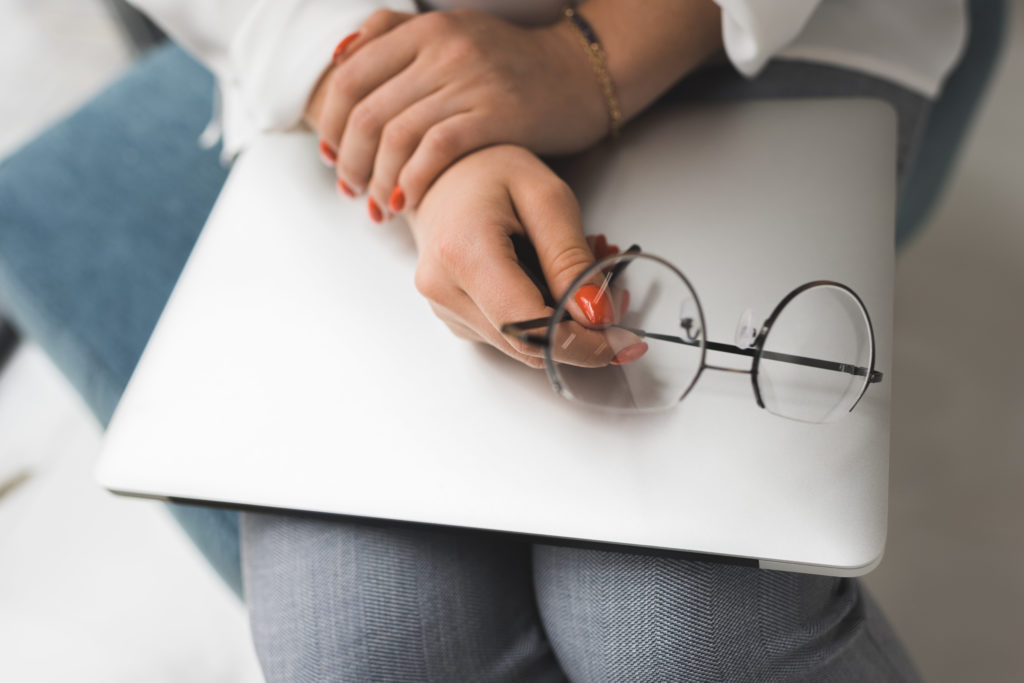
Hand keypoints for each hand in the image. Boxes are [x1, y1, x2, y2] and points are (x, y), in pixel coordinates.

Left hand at [306, 9, 606, 220]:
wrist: (580, 72)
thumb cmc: (510, 62)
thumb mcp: (451, 31)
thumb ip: (395, 33)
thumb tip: (340, 56)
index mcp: (424, 30)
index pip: (349, 78)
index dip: (329, 124)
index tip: (330, 154)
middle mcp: (442, 49)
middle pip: (367, 113)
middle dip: (349, 160)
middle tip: (351, 189)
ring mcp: (470, 81)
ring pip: (396, 136)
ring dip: (378, 179)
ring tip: (378, 205)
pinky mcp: (497, 115)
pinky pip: (437, 151)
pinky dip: (413, 180)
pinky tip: (408, 201)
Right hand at [408, 145, 643, 367]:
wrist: (445, 173)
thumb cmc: (493, 172)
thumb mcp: (547, 198)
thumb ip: (571, 259)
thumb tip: (596, 317)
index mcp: (463, 253)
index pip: (528, 327)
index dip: (582, 345)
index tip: (624, 340)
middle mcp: (444, 290)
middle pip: (528, 344)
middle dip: (582, 333)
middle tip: (616, 295)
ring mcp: (445, 308)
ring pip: (523, 346)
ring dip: (565, 325)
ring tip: (586, 277)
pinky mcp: (455, 317)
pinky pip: (510, 335)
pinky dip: (543, 318)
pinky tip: (553, 283)